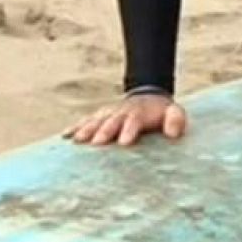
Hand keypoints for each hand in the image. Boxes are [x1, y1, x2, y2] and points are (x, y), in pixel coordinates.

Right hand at [63, 92, 187, 146]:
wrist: (147, 97)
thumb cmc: (161, 112)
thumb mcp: (174, 112)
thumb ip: (176, 120)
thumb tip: (173, 134)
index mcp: (139, 113)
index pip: (134, 121)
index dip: (129, 130)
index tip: (124, 143)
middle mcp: (120, 112)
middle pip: (111, 121)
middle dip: (103, 131)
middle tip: (96, 143)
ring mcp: (108, 113)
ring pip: (95, 120)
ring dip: (86, 129)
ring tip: (77, 140)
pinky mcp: (99, 117)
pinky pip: (85, 121)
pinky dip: (75, 127)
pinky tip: (65, 136)